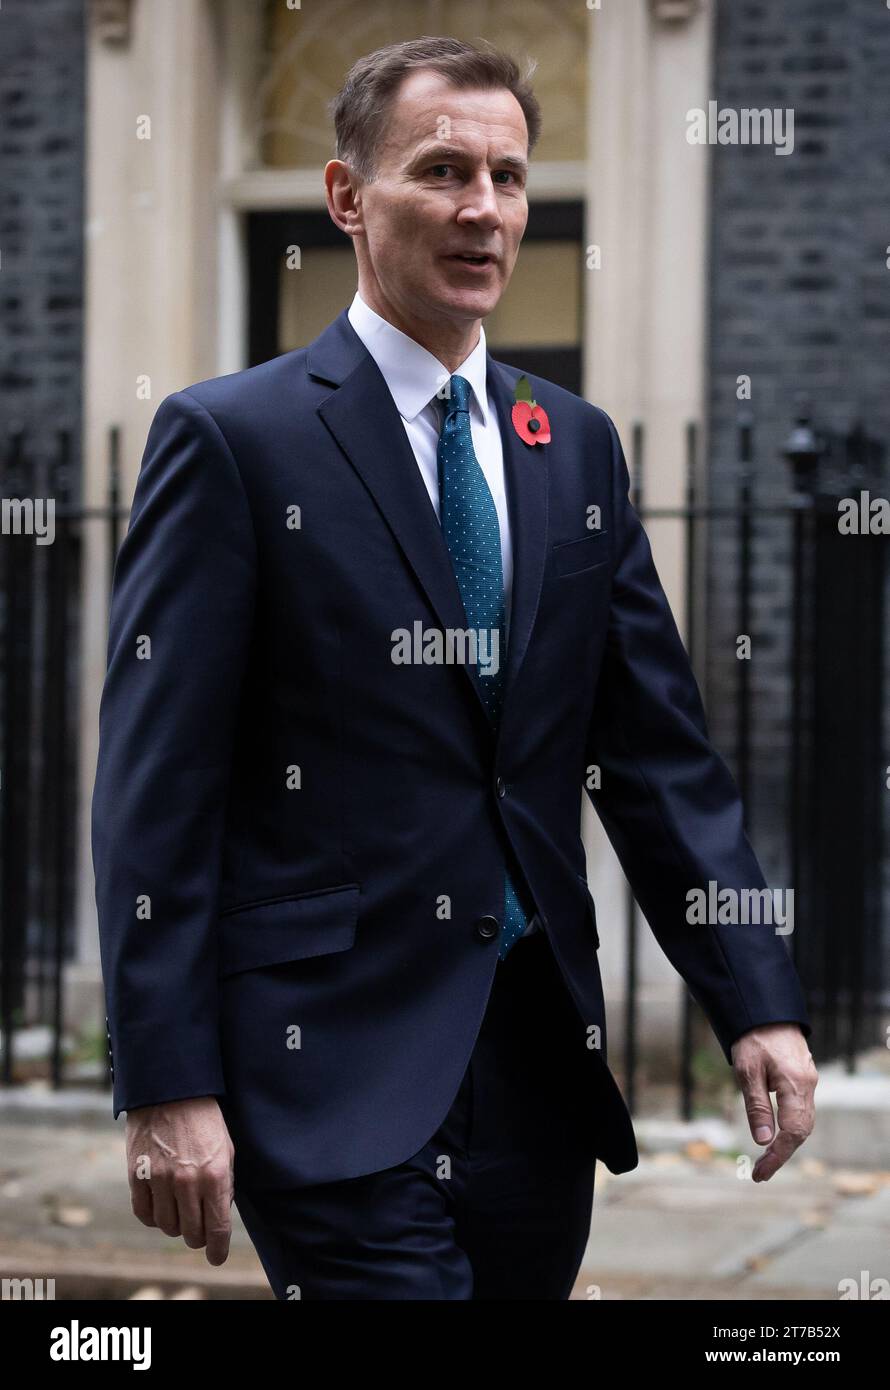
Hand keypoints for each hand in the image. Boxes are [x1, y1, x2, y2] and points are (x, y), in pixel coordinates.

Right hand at [125, 1096, 234, 1263]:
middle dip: (198, 1236)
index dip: (218, 1249)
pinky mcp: (136, 1174)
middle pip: (191, 1234)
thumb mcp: (227, 1148)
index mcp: (215, 1174)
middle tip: (199, 1228)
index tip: (217, 1256)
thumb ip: (225, 1185)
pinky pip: (143, 1214)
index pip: (218, 1228)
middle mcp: (187, 1181)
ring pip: (167, 1226)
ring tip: (180, 1211)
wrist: (171, 1090)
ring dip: (176, 1225)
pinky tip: (160, 1207)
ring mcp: (160, 1179)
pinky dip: (153, 1217)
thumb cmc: (204, 1119)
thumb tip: (219, 1216)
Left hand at [731, 1023, 817, 1181]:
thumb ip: (757, 1106)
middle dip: (782, 1154)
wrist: (766, 1009)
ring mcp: (808, 1081)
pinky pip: (800, 1110)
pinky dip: (789, 1127)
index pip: (792, 1132)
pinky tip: (775, 1135)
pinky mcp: (803, 1077)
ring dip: (786, 1142)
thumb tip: (762, 1141)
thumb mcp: (748, 1071)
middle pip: (801, 1131)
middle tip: (760, 1172)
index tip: (760, 1172)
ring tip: (765, 1159)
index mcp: (796, 1085)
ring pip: (803, 1121)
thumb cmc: (753, 1037)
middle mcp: (808, 1086)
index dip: (777, 1156)